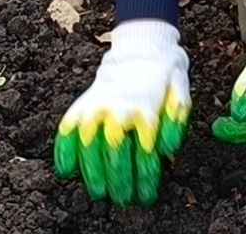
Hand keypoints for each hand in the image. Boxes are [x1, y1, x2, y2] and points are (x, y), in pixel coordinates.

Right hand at [54, 19, 191, 206]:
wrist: (141, 45)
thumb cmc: (164, 74)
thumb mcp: (181, 92)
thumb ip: (176, 120)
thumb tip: (167, 149)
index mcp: (145, 111)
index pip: (144, 154)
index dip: (145, 179)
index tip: (147, 195)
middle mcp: (118, 111)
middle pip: (115, 155)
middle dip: (119, 182)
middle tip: (123, 199)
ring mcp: (96, 107)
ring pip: (90, 147)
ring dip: (93, 174)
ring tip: (98, 192)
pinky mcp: (82, 104)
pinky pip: (68, 130)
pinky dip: (64, 151)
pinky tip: (66, 170)